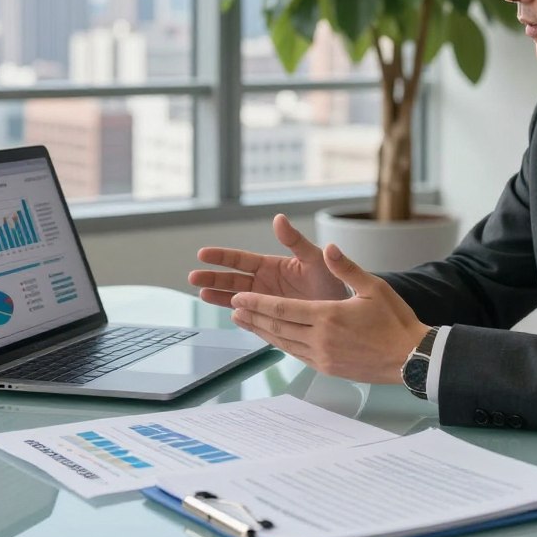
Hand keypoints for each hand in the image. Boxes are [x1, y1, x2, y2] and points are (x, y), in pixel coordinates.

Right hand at [189, 214, 348, 307]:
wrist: (344, 308)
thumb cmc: (331, 278)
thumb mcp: (313, 257)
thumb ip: (295, 241)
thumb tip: (279, 218)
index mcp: (271, 266)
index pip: (241, 260)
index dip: (222, 257)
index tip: (202, 254)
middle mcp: (265, 284)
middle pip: (232, 279)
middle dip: (213, 277)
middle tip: (192, 277)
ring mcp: (266, 302)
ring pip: (236, 298)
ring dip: (219, 296)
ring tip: (201, 294)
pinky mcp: (272, 318)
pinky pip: (251, 317)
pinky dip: (241, 317)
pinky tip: (230, 316)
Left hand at [228, 242, 429, 384]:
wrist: (411, 358)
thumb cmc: (395, 320)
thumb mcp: (373, 286)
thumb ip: (346, 267)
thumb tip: (329, 247)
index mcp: (328, 316)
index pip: (283, 309)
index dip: (258, 303)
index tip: (239, 298)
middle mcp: (321, 339)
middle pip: (278, 327)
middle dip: (254, 316)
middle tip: (233, 308)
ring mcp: (323, 357)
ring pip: (284, 343)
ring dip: (262, 332)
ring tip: (245, 322)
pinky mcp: (328, 369)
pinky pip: (297, 354)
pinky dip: (281, 344)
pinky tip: (274, 338)